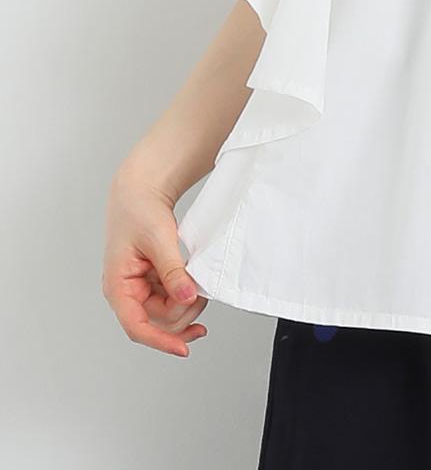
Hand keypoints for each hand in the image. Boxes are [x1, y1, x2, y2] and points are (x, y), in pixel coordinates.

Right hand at [102, 163, 208, 357]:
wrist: (140, 193)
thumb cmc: (139, 212)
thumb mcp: (158, 240)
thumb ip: (172, 271)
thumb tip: (186, 297)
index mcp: (118, 287)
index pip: (137, 327)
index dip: (161, 341)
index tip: (184, 348)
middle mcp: (127, 293)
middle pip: (158, 322)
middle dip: (184, 312)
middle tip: (202, 290)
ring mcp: (140, 290)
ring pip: (167, 314)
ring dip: (187, 305)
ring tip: (200, 283)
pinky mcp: (153, 283)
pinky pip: (171, 300)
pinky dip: (186, 296)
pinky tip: (196, 287)